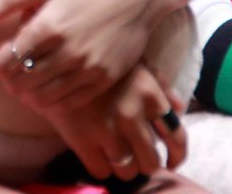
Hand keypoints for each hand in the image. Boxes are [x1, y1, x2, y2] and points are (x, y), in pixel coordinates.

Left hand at [0, 0, 166, 109]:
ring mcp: (88, 70)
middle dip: (5, 77)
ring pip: (43, 97)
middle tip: (1, 68)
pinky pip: (69, 102)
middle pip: (22, 81)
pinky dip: (50, 101)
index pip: (7, 59)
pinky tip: (44, 90)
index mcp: (50, 26)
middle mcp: (69, 53)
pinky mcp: (105, 80)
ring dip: (25, 92)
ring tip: (20, 80)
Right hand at [41, 63, 185, 180]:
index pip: (176, 137)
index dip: (178, 154)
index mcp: (148, 93)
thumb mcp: (134, 63)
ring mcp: (106, 129)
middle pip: (151, 161)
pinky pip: (102, 172)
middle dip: (146, 162)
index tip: (172, 161)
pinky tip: (98, 153)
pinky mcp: (82, 140)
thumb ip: (160, 85)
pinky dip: (101, 166)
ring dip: (124, 166)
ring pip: (128, 171)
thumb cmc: (98, 60)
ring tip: (116, 154)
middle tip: (137, 156)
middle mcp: (131, 113)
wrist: (52, 60)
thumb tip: (179, 109)